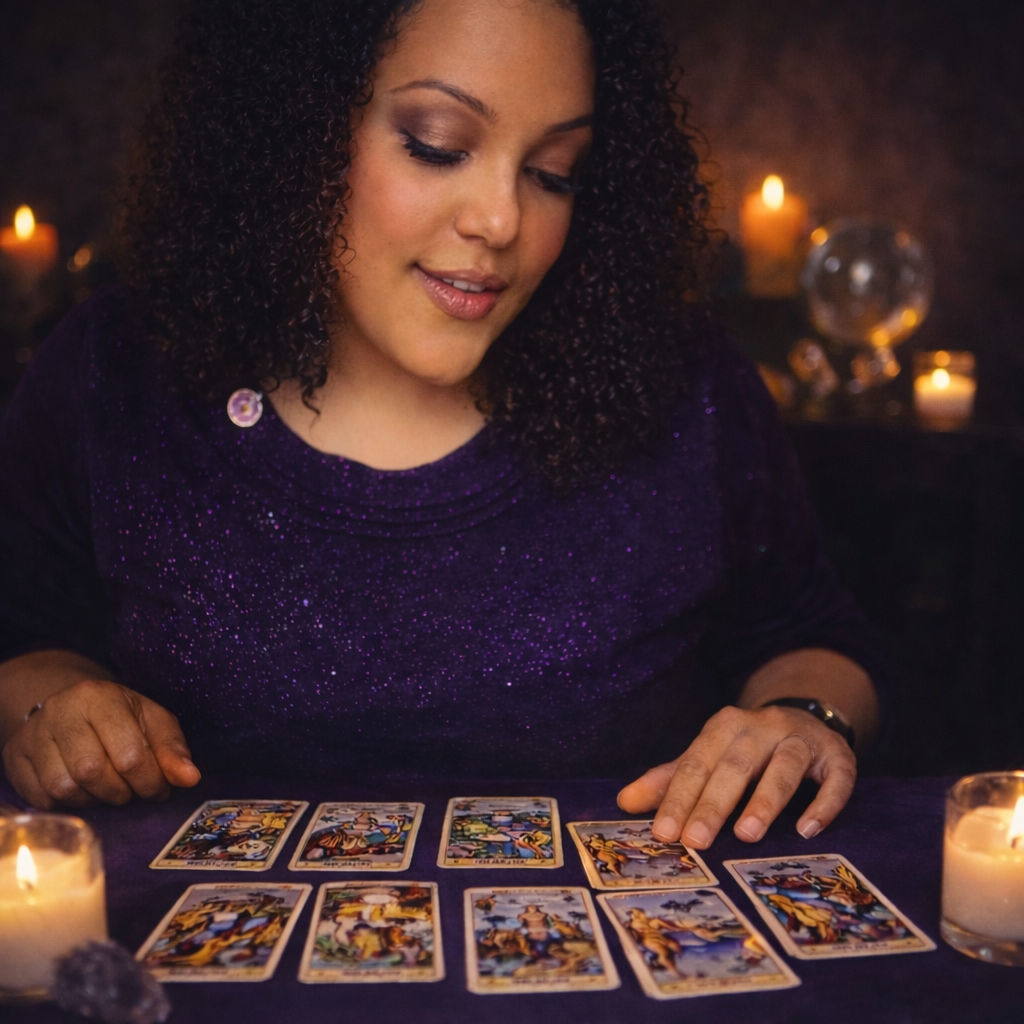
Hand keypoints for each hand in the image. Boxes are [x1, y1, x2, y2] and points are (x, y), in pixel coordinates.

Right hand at [2, 679, 200, 808]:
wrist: (71, 706)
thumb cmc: (121, 717)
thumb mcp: (153, 721)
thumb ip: (173, 749)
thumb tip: (190, 778)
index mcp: (100, 697)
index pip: (129, 754)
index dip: (150, 781)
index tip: (159, 789)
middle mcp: (61, 711)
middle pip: (93, 772)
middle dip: (122, 792)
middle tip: (134, 791)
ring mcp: (33, 735)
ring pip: (64, 788)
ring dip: (95, 800)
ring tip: (110, 790)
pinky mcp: (15, 758)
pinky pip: (41, 798)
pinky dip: (68, 804)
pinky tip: (84, 791)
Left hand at [617, 705, 855, 847]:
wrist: (804, 717)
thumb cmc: (746, 749)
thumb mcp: (707, 758)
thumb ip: (669, 780)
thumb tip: (624, 802)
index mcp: (724, 727)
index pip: (695, 764)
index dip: (678, 798)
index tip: (663, 834)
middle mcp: (762, 726)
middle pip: (735, 765)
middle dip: (713, 803)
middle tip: (696, 840)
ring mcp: (802, 738)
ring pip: (784, 765)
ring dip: (766, 799)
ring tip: (747, 834)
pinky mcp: (838, 755)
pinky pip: (835, 777)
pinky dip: (824, 802)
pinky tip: (807, 829)